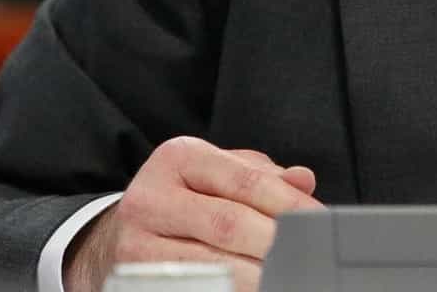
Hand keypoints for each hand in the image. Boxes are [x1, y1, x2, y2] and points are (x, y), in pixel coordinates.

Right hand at [66, 136, 321, 291]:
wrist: (115, 239)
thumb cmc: (183, 202)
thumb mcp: (218, 176)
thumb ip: (263, 177)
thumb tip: (304, 181)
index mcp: (179, 158)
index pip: (246, 182)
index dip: (290, 205)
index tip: (321, 224)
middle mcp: (150, 197)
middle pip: (230, 224)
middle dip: (277, 244)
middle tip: (309, 258)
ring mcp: (135, 244)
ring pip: (211, 265)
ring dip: (256, 277)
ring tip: (286, 278)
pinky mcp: (130, 281)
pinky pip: (190, 290)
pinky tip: (252, 289)